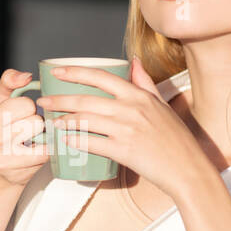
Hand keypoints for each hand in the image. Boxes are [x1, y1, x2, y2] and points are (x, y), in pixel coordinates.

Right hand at [0, 68, 50, 187]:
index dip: (30, 109)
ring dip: (42, 138)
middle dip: (37, 124)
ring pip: (41, 137)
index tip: (21, 116)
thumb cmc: (2, 129)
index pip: (26, 105)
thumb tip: (25, 76)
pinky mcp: (14, 172)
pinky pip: (45, 154)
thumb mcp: (1, 101)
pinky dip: (47, 151)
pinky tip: (37, 152)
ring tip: (31, 142)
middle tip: (27, 132)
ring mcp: (1, 157)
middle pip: (35, 121)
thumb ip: (9, 81)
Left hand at [34, 56, 212, 200]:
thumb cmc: (175, 139)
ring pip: (86, 120)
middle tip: (43, 101)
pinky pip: (92, 143)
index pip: (101, 76)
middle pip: (87, 99)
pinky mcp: (124, 150)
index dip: (75, 72)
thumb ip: (145, 82)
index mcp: (139, 95)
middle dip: (60, 99)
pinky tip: (63, 140)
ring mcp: (127, 129)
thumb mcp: (161, 105)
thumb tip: (132, 61)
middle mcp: (131, 108)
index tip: (57, 72)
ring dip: (63, 120)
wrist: (187, 169)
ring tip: (50, 122)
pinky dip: (75, 140)